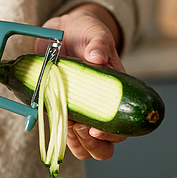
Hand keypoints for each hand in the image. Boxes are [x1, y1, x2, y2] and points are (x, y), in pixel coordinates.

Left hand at [39, 3, 126, 160]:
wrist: (64, 31)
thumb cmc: (87, 33)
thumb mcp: (96, 33)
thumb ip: (98, 44)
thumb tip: (97, 57)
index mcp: (117, 94)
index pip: (123, 127)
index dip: (112, 134)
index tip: (95, 128)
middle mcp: (100, 109)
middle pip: (105, 146)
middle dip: (92, 145)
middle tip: (78, 128)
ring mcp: (81, 112)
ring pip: (84, 147)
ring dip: (75, 144)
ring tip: (66, 126)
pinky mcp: (61, 110)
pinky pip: (63, 135)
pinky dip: (58, 134)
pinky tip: (54, 120)